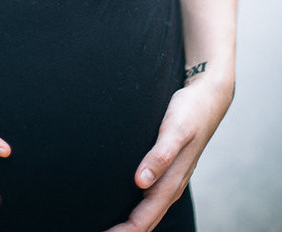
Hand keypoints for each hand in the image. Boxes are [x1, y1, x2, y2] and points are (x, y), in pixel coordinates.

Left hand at [101, 73, 233, 231]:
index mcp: (172, 182)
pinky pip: (150, 199)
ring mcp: (170, 179)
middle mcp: (171, 185)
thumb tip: (140, 182)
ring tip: (108, 229)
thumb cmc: (190, 111)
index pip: (144, 219)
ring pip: (148, 212)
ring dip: (130, 225)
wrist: (209, 99)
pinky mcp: (167, 170)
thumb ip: (160, 155)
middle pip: (145, 221)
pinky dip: (136, 210)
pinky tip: (123, 206)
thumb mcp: (176, 130)